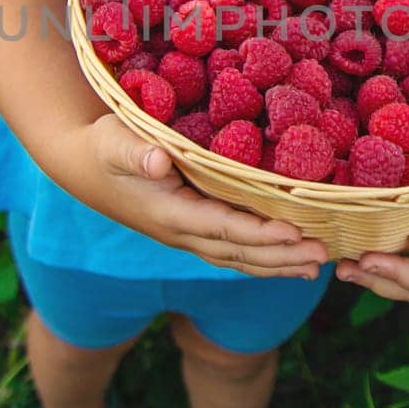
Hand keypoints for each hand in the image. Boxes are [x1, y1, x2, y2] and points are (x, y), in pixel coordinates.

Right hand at [73, 113, 329, 278]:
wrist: (86, 167)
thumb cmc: (104, 146)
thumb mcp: (114, 140)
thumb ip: (135, 151)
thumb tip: (158, 161)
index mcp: (169, 213)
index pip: (222, 227)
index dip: (258, 232)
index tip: (293, 231)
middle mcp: (182, 233)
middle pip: (239, 253)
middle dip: (281, 256)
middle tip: (322, 255)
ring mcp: (188, 237)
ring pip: (239, 259)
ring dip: (278, 264)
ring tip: (317, 266)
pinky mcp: (194, 231)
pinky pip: (234, 252)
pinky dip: (265, 259)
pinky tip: (291, 261)